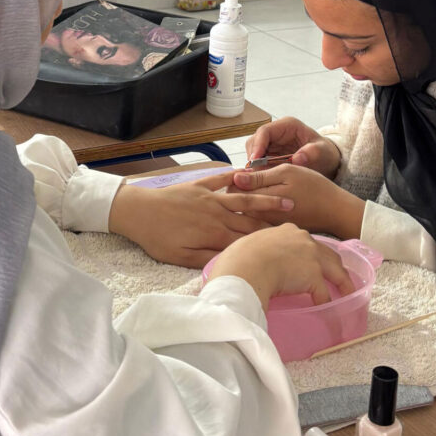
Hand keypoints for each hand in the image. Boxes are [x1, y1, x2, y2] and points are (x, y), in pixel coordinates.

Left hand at [108, 171, 294, 268]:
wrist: (136, 211)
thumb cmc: (157, 238)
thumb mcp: (180, 257)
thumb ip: (208, 258)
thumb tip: (234, 260)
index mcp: (214, 233)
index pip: (248, 239)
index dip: (270, 242)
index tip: (291, 244)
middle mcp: (217, 213)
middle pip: (251, 219)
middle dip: (276, 221)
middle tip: (299, 223)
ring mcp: (209, 197)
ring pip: (243, 198)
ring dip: (266, 199)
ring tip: (286, 199)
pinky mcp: (199, 185)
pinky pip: (221, 180)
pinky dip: (235, 178)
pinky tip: (248, 175)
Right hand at [207, 223, 355, 310]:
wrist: (244, 268)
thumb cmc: (237, 259)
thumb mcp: (248, 246)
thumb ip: (257, 250)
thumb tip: (251, 262)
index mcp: (286, 230)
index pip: (305, 241)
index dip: (310, 251)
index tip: (311, 260)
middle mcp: (302, 239)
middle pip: (326, 253)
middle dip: (334, 264)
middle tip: (338, 275)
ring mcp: (311, 257)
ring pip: (334, 270)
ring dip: (342, 282)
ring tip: (347, 292)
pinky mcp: (313, 276)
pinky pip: (324, 294)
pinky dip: (327, 303)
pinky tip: (329, 312)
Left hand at [229, 164, 363, 239]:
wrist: (334, 212)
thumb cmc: (313, 188)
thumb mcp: (288, 173)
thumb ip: (260, 176)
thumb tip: (235, 177)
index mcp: (260, 200)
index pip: (232, 189)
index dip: (237, 178)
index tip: (248, 171)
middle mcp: (259, 217)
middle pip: (236, 204)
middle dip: (239, 192)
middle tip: (255, 181)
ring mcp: (266, 227)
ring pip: (246, 213)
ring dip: (249, 203)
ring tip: (264, 192)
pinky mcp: (273, 232)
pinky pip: (257, 221)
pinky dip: (259, 212)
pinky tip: (270, 205)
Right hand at [245, 116, 340, 178]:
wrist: (326, 161)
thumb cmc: (324, 153)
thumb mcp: (322, 152)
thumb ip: (312, 153)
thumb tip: (298, 159)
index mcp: (287, 125)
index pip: (265, 131)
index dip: (257, 145)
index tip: (255, 160)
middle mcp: (276, 133)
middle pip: (254, 142)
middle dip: (252, 158)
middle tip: (253, 174)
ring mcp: (271, 144)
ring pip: (253, 153)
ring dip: (253, 166)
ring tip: (256, 179)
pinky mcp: (269, 156)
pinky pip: (258, 163)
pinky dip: (257, 171)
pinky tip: (261, 182)